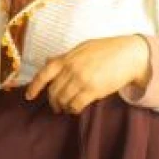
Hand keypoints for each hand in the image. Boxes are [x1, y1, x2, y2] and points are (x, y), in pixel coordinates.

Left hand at [25, 35, 150, 114]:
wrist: (130, 54)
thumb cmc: (107, 50)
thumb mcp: (82, 48)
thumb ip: (65, 57)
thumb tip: (47, 61)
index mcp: (67, 58)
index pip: (43, 74)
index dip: (34, 86)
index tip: (29, 96)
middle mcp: (71, 69)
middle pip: (53, 91)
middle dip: (53, 101)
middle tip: (56, 107)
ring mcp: (81, 79)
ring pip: (63, 99)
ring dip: (63, 107)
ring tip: (66, 109)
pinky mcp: (93, 90)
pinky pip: (76, 104)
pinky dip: (73, 109)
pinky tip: (75, 109)